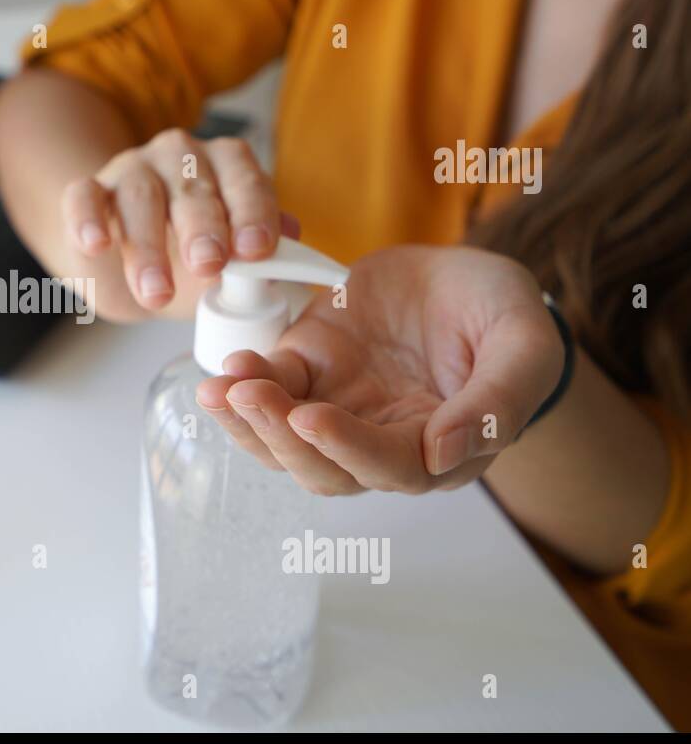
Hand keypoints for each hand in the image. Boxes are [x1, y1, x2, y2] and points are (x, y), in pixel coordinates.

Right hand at [61, 129, 292, 310]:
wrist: (120, 260)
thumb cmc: (184, 257)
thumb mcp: (227, 264)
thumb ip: (259, 256)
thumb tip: (291, 242)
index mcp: (224, 166)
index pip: (244, 178)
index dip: (252, 212)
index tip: (255, 250)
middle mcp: (178, 157)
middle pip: (192, 185)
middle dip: (203, 228)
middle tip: (208, 266)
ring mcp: (130, 170)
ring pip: (139, 195)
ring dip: (148, 245)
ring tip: (156, 292)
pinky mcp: (87, 191)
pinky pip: (83, 195)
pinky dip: (88, 218)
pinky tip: (97, 244)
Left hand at [196, 245, 564, 494]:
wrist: (462, 274)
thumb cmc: (501, 316)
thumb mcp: (523, 345)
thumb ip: (498, 401)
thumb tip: (444, 453)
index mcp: (441, 450)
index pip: (391, 469)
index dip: (349, 449)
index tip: (310, 418)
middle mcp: (381, 442)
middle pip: (324, 468)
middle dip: (282, 439)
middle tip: (250, 396)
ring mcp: (338, 409)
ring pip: (284, 443)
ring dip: (249, 423)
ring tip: (220, 390)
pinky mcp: (306, 372)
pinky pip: (269, 389)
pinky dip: (244, 383)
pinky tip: (227, 368)